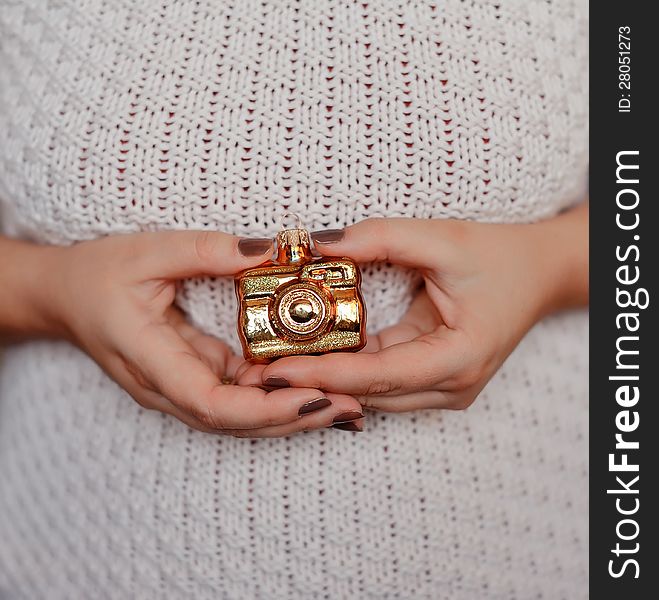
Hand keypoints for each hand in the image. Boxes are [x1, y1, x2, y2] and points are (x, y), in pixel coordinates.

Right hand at [36, 231, 361, 435]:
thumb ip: (207, 251)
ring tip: (345, 405)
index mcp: (148, 356)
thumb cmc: (99, 275)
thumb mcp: (150, 251)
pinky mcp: (192, 378)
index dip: (263, 407)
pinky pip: (237, 396)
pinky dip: (275, 396)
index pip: (209, 401)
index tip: (313, 397)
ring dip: (290, 413)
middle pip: (234, 419)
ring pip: (239, 416)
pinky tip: (313, 387)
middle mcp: (164, 386)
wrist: (66, 297)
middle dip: (293, 417)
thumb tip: (269, 250)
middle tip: (350, 407)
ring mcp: (178, 387)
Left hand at [238, 204, 587, 412]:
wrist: (539, 275)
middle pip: (369, 394)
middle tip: (259, 373)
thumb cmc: (498, 258)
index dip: (323, 374)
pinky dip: (349, 373)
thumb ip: (378, 239)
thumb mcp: (441, 239)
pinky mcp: (436, 382)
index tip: (275, 370)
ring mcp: (446, 390)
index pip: (377, 376)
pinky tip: (312, 361)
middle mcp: (452, 386)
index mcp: (458, 358)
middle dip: (315, 384)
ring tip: (274, 369)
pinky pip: (383, 383)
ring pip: (373, 395)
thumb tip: (316, 245)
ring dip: (328, 382)